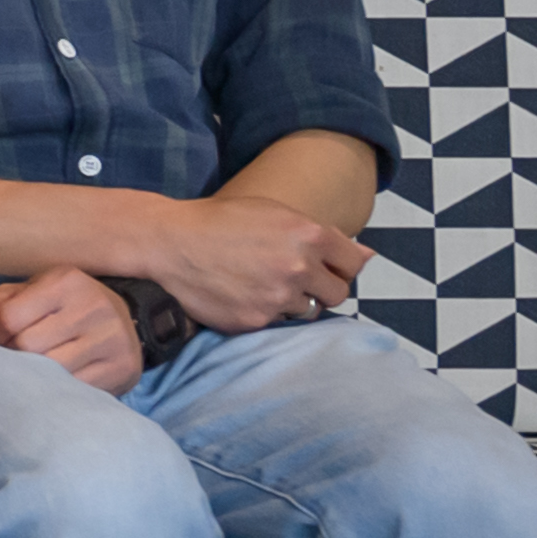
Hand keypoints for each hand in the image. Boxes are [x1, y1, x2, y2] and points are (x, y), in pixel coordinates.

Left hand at [0, 266, 146, 394]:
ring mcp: (112, 338)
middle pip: (27, 346)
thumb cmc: (55, 308)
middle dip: (11, 356)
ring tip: (35, 368)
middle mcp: (93, 305)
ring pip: (50, 370)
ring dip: (33, 375)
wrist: (120, 323)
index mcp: (64, 280)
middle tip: (15, 356)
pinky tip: (57, 381)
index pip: (7, 317)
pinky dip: (57, 389)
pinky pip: (74, 389)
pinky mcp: (122, 368)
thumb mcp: (19, 296)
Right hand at [129, 194, 368, 333]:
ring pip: (308, 311)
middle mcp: (298, 267)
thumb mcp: (274, 213)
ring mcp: (276, 296)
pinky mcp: (254, 320)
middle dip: (319, 287)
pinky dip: (264, 313)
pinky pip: (276, 324)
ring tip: (262, 288)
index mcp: (308, 234)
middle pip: (337, 292)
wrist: (167, 244)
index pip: (353, 264)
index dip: (339, 267)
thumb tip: (368, 257)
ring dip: (292, 303)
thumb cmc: (220, 223)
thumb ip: (322, 236)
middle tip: (290, 280)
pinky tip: (242, 297)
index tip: (322, 268)